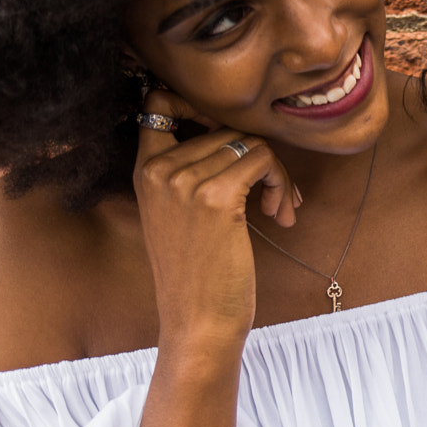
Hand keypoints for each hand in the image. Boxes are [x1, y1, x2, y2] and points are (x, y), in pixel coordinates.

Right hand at [132, 88, 298, 352]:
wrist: (198, 323)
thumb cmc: (198, 274)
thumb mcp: (178, 215)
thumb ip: (190, 173)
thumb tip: (236, 135)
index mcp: (144, 171)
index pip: (158, 104)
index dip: (199, 106)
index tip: (233, 138)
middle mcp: (159, 170)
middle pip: (225, 128)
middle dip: (259, 158)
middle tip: (274, 197)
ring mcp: (185, 182)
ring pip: (250, 143)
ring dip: (276, 175)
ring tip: (279, 210)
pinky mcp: (217, 197)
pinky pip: (264, 159)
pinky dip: (281, 183)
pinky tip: (280, 215)